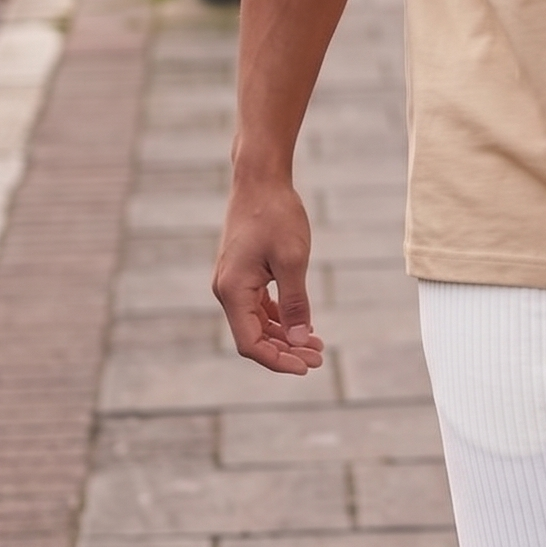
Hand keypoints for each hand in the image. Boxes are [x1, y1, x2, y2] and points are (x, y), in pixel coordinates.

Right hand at [212, 175, 326, 373]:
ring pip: (257, 323)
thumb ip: (296, 303)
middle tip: (318, 358)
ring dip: (285, 336)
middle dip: (286, 351)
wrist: (260, 179)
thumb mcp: (293, 260)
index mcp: (232, 290)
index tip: (307, 367)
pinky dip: (280, 318)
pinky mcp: (243, 273)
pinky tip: (302, 323)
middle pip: (253, 337)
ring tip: (316, 345)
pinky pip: (259, 306)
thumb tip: (301, 340)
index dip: (278, 361)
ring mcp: (233, 282)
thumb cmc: (276, 214)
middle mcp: (227, 290)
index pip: (251, 343)